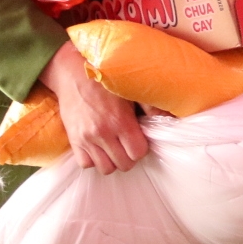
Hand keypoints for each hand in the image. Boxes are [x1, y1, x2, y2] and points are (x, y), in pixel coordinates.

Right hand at [40, 42, 146, 174]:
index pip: (138, 152)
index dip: (141, 148)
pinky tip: (98, 148)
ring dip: (112, 161)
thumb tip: (170, 119)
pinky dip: (93, 160)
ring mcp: (86, 139)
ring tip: (113, 148)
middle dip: (129, 157)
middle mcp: (103, 133)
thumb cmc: (105, 81)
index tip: (139, 140)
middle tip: (127, 145)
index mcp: (121, 121)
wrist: (72, 75)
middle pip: (123, 164)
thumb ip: (150, 107)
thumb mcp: (131, 90)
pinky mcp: (73, 141)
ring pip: (105, 168)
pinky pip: (85, 164)